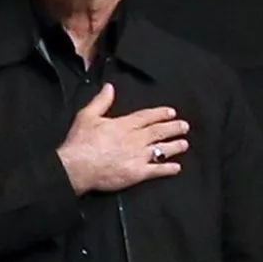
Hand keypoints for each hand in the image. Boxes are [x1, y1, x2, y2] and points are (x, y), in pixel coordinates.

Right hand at [56, 83, 190, 193]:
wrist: (77, 166)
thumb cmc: (80, 142)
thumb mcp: (87, 116)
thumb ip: (101, 101)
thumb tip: (109, 87)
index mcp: (124, 125)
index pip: (146, 117)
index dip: (160, 114)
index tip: (172, 112)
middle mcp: (135, 139)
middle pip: (159, 132)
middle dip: (173, 128)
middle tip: (185, 126)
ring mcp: (138, 157)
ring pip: (161, 150)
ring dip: (175, 147)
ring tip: (184, 144)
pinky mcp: (138, 173)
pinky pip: (157, 171)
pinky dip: (168, 169)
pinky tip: (177, 168)